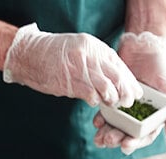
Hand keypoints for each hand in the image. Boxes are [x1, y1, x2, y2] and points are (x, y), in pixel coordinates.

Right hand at [3, 23, 140, 106]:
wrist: (28, 53)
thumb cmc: (56, 55)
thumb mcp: (81, 51)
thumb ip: (98, 64)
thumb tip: (118, 81)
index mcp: (94, 47)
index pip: (120, 66)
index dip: (130, 82)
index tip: (137, 94)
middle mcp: (89, 55)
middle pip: (117, 78)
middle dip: (125, 94)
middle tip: (127, 104)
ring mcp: (79, 68)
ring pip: (107, 88)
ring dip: (111, 100)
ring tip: (111, 104)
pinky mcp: (70, 81)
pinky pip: (90, 95)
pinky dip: (95, 101)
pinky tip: (94, 102)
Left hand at [93, 31, 165, 153]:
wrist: (144, 48)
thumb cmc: (162, 70)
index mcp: (153, 119)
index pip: (144, 136)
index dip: (135, 143)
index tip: (126, 145)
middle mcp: (138, 116)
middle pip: (127, 134)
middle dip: (117, 139)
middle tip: (108, 140)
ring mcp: (125, 108)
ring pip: (115, 126)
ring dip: (107, 133)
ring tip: (99, 138)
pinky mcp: (113, 97)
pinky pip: (106, 111)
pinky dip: (101, 118)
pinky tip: (97, 121)